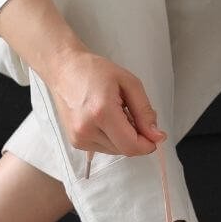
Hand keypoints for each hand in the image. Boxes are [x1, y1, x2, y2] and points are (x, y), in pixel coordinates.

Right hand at [45, 45, 165, 156]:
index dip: (148, 144)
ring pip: (116, 151)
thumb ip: (145, 111)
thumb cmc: (95, 71)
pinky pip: (104, 148)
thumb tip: (157, 136)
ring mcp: (79, 138)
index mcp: (101, 113)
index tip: (156, 134)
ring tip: (117, 114)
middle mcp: (87, 130)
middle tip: (133, 115)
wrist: (64, 70)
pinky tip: (106, 120)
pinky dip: (112, 137)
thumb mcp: (129, 83)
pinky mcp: (76, 142)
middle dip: (136, 137)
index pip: (131, 145)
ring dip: (124, 138)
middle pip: (125, 150)